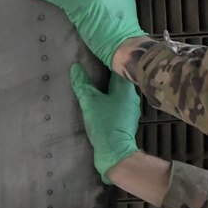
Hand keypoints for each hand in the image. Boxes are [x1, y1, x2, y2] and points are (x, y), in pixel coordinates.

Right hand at [70, 66, 139, 181]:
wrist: (115, 152)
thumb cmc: (105, 124)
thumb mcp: (90, 102)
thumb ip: (82, 84)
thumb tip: (75, 68)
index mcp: (126, 88)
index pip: (120, 68)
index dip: (111, 60)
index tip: (100, 54)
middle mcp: (132, 97)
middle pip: (121, 80)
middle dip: (110, 74)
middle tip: (96, 66)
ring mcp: (131, 110)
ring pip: (121, 93)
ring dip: (111, 89)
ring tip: (97, 83)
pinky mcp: (127, 121)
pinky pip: (120, 105)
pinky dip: (112, 101)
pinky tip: (103, 102)